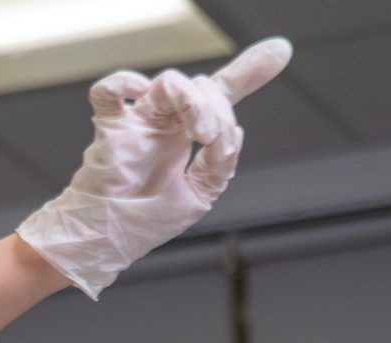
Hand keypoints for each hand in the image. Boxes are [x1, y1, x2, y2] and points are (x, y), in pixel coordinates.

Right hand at [15, 37, 292, 298]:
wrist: (109, 241)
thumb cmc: (143, 223)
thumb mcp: (199, 196)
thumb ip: (219, 164)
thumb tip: (235, 132)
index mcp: (183, 135)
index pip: (218, 98)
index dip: (249, 74)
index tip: (280, 53)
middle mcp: (163, 123)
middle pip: (202, 89)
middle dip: (219, 109)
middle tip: (214, 138)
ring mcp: (137, 122)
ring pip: (170, 84)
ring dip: (194, 102)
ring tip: (200, 132)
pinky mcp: (110, 129)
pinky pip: (109, 91)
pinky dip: (124, 83)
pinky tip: (141, 91)